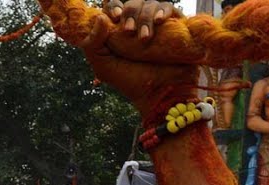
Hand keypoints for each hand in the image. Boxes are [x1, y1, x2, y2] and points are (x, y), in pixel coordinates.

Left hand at [81, 1, 195, 116]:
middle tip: (129, 31)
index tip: (115, 17)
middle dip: (130, 14)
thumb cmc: (131, 81)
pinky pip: (168, 7)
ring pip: (150, 4)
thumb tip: (101, 16)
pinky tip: (160, 21)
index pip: (114, 7)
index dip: (113, 7)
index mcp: (119, 31)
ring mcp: (157, 25)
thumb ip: (93, 43)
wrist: (159, 92)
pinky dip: (162, 11)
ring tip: (145, 38)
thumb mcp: (103, 66)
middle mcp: (138, 25)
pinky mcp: (175, 25)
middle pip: (132, 4)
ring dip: (145, 17)